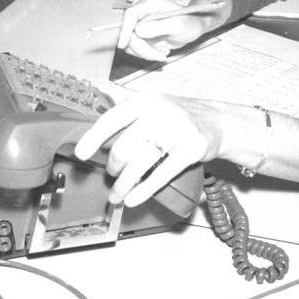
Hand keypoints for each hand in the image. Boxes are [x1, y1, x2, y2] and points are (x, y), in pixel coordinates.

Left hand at [74, 92, 221, 207]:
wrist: (218, 121)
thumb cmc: (178, 118)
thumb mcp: (153, 107)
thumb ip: (129, 121)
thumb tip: (98, 144)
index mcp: (144, 99)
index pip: (112, 119)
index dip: (93, 138)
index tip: (81, 153)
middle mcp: (158, 111)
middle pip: (123, 147)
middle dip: (113, 167)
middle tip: (112, 175)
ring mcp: (176, 130)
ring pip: (139, 164)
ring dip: (123, 185)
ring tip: (116, 195)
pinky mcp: (190, 149)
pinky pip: (160, 175)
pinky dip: (144, 190)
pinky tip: (133, 199)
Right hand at [117, 0, 223, 61]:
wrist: (192, 28)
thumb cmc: (189, 23)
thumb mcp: (178, 25)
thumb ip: (159, 27)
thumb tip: (139, 30)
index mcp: (150, 3)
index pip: (130, 15)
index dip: (125, 30)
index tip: (123, 44)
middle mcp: (142, 12)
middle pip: (129, 32)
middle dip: (142, 48)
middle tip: (159, 56)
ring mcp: (140, 24)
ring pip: (130, 43)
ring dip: (145, 53)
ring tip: (162, 53)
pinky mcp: (140, 35)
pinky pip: (135, 48)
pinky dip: (146, 54)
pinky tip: (161, 51)